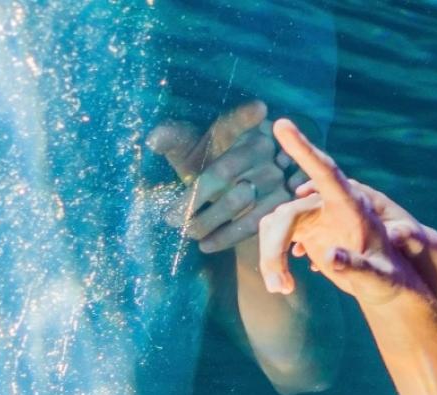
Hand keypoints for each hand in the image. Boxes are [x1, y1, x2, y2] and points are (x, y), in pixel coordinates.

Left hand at [146, 100, 303, 252]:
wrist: (238, 189)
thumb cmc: (208, 163)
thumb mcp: (190, 147)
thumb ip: (173, 139)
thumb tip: (152, 139)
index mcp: (240, 128)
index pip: (238, 121)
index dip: (248, 116)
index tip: (259, 108)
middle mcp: (264, 148)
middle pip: (225, 173)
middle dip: (194, 201)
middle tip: (171, 218)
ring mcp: (278, 176)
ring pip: (240, 202)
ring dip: (208, 223)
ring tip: (185, 233)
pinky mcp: (284, 204)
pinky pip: (255, 224)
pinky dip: (228, 237)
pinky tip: (207, 244)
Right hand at [257, 119, 426, 303]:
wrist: (384, 285)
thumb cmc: (389, 279)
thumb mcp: (379, 278)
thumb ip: (358, 267)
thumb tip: (330, 257)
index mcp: (353, 206)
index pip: (325, 171)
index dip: (302, 148)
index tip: (281, 123)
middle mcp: (330, 206)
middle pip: (288, 214)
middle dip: (275, 248)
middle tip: (279, 286)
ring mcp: (315, 217)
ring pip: (276, 226)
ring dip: (271, 258)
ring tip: (282, 289)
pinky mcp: (306, 231)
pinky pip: (277, 239)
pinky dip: (274, 261)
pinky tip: (284, 284)